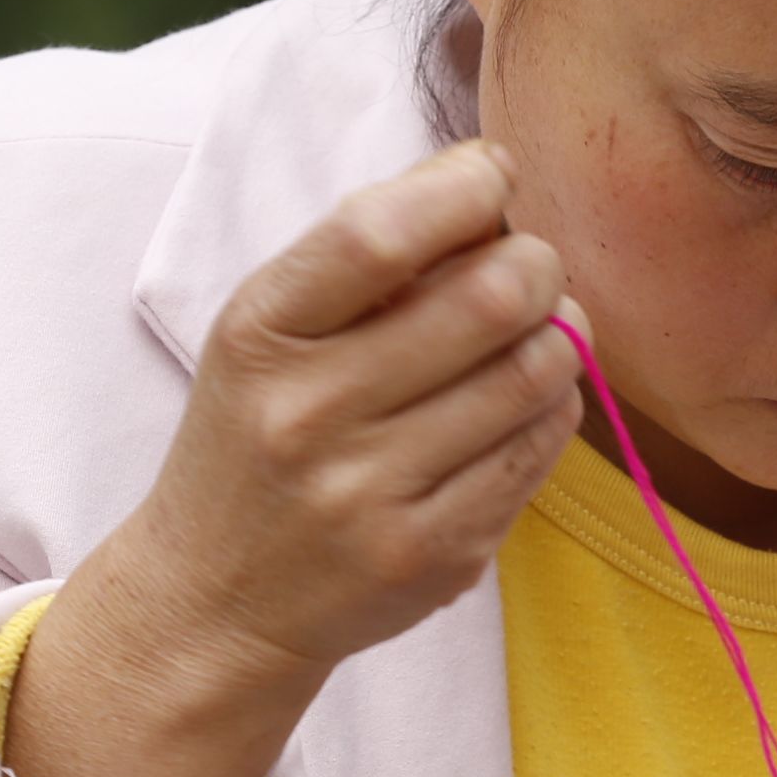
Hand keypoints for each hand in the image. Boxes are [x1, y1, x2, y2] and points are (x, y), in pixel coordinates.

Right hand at [0, 140, 586, 776]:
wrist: (215, 601)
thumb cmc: (261, 433)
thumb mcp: (271, 331)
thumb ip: (366, 256)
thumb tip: (494, 177)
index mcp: (261, 334)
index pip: (377, 233)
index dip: (462, 188)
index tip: (494, 174)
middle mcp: (310, 416)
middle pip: (489, 299)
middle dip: (538, 264)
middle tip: (533, 266)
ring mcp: (373, 495)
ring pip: (535, 374)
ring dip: (560, 336)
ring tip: (535, 333)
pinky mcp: (433, 556)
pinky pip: (539, 451)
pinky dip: (551, 410)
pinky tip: (518, 406)